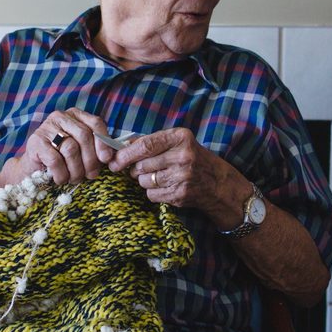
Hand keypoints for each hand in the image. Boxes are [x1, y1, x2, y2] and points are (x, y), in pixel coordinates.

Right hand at [3, 108, 116, 186]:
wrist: (32, 170)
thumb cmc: (61, 161)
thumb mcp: (81, 152)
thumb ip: (95, 149)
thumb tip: (111, 157)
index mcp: (75, 116)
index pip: (95, 123)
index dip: (103, 142)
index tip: (107, 159)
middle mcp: (61, 117)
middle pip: (84, 136)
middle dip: (90, 160)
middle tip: (91, 176)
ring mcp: (46, 127)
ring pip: (71, 149)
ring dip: (76, 170)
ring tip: (74, 180)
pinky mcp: (35, 141)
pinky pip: (55, 160)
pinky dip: (61, 174)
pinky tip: (60, 179)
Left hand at [108, 128, 243, 222]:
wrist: (217, 183)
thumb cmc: (191, 158)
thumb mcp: (176, 142)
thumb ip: (150, 141)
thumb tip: (120, 145)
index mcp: (180, 137)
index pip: (145, 145)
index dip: (125, 154)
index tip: (114, 161)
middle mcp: (182, 156)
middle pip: (141, 165)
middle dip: (135, 169)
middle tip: (141, 169)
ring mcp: (182, 176)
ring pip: (144, 181)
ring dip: (144, 181)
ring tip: (157, 177)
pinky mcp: (180, 194)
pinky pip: (151, 194)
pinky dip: (153, 192)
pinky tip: (165, 186)